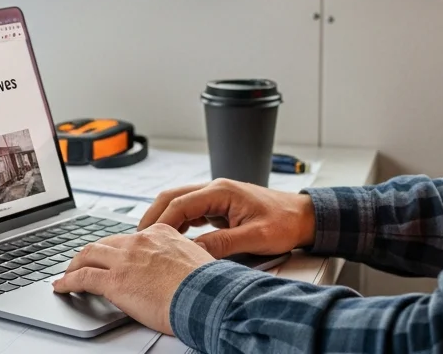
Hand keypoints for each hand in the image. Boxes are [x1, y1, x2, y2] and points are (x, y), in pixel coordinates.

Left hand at [52, 223, 213, 334]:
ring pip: (88, 255)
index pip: (129, 238)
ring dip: (75, 265)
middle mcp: (140, 241)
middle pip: (105, 243)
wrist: (207, 296)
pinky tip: (62, 287)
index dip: (116, 248)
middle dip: (90, 253)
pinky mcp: (114, 281)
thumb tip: (176, 271)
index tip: (111, 256)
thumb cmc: (208, 285)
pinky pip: (82, 277)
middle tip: (82, 262)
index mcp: (160, 233)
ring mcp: (125, 259)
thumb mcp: (196, 260)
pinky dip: (68, 281)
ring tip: (68, 274)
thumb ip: (179, 259)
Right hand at [138, 179, 315, 258]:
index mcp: (222, 191)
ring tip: (151, 242)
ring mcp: (217, 196)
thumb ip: (223, 244)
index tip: (149, 240)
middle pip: (172, 198)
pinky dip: (177, 223)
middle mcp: (215, 189)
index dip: (161, 223)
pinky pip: (191, 211)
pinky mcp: (220, 206)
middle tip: (138, 239)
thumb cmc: (285, 223)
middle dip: (153, 217)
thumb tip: (194, 253)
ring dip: (164, 220)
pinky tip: (173, 239)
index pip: (180, 203)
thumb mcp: (255, 237)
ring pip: (179, 203)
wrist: (304, 217)